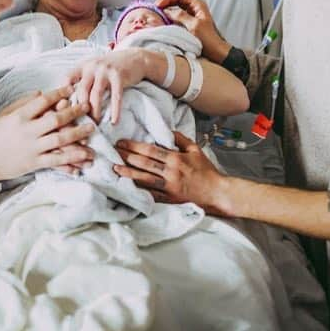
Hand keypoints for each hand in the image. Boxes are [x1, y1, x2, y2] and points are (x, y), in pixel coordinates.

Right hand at [0, 86, 94, 181]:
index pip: (42, 101)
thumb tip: (41, 93)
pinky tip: (83, 161)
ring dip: (78, 136)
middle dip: (74, 113)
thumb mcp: (5, 113)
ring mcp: (32, 148)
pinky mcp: (35, 163)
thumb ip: (23, 102)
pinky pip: (56, 162)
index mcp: (20, 116)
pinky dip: (70, 162)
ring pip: (59, 141)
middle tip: (87, 108)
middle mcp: (27, 131)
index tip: (70, 90)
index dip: (58, 94)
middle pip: (55, 120)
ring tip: (91, 131)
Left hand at [68, 48, 150, 124]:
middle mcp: (92, 66)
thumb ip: (83, 80)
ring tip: (95, 124)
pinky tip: (114, 121)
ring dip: (95, 112)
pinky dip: (115, 110)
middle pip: (82, 90)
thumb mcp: (94, 68)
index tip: (64, 107)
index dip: (63, 93)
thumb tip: (71, 102)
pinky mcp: (119, 76)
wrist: (134, 58)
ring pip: (96, 95)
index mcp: (83, 65)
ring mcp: (105, 71)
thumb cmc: (111, 67)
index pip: (67, 78)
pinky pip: (115, 97)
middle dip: (80, 108)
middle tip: (80, 122)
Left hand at [114, 132, 233, 215]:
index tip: (121, 142)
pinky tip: (128, 186)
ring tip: (115, 168)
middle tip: (112, 151)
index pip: (150, 150)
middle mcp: (170, 172)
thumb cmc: (207, 171)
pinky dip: (139, 190)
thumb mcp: (195, 150)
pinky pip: (151, 194)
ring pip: (144, 178)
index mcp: (176, 159)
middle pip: (144, 163)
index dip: (134, 146)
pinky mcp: (169, 199)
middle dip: (126, 156)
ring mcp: (169, 187)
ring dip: (128, 173)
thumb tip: (167, 131)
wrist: (217, 193)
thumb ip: (180, 139)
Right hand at [155, 0, 230, 62]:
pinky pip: (176, 14)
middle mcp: (194, 7)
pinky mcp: (188, 22)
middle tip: (156, 7)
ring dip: (166, 7)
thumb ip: (180, 16)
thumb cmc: (209, 39)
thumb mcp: (194, 26)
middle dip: (165, 1)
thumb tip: (167, 11)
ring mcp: (191, 14)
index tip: (159, 5)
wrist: (216, 52)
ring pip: (175, 6)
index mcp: (198, 5)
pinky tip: (164, 19)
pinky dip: (169, 15)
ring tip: (158, 12)